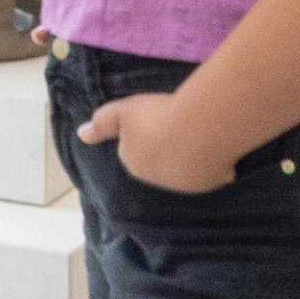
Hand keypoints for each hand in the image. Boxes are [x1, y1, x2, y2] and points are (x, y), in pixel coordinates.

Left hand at [76, 88, 237, 193]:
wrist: (201, 127)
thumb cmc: (158, 116)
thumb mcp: (123, 111)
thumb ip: (101, 123)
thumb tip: (81, 135)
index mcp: (134, 164)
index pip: (134, 153)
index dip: (145, 135)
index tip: (157, 121)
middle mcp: (156, 181)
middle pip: (158, 165)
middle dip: (165, 151)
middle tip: (179, 127)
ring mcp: (185, 187)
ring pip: (183, 173)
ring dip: (188, 160)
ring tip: (199, 135)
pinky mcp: (211, 186)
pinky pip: (211, 177)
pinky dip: (213, 168)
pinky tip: (218, 150)